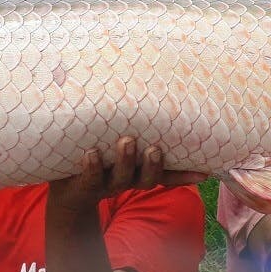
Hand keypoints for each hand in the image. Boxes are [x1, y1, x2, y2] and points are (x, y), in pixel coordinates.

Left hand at [46, 136, 206, 218]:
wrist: (64, 189)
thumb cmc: (95, 154)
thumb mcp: (114, 140)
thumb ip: (129, 122)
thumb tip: (147, 82)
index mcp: (138, 171)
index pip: (166, 174)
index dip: (185, 176)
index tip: (205, 172)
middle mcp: (126, 179)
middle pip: (145, 178)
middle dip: (152, 165)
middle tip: (155, 149)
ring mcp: (105, 182)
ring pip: (120, 177)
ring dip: (125, 160)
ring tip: (126, 141)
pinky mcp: (83, 183)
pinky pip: (89, 176)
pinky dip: (91, 166)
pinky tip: (90, 153)